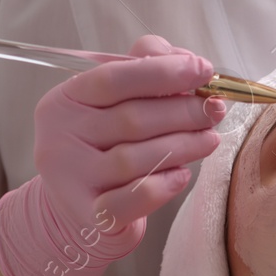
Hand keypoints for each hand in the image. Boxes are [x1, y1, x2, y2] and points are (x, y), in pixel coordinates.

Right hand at [0, 34, 227, 275]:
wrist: (75, 213)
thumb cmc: (103, 147)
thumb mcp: (113, 103)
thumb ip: (143, 70)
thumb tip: (186, 59)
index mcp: (65, 101)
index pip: (114, 78)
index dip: (164, 72)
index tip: (204, 70)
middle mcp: (60, 138)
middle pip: (131, 118)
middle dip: (183, 110)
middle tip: (215, 109)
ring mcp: (71, 180)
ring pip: (135, 157)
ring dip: (183, 145)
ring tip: (209, 139)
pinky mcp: (91, 217)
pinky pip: (134, 197)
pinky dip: (164, 185)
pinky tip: (183, 175)